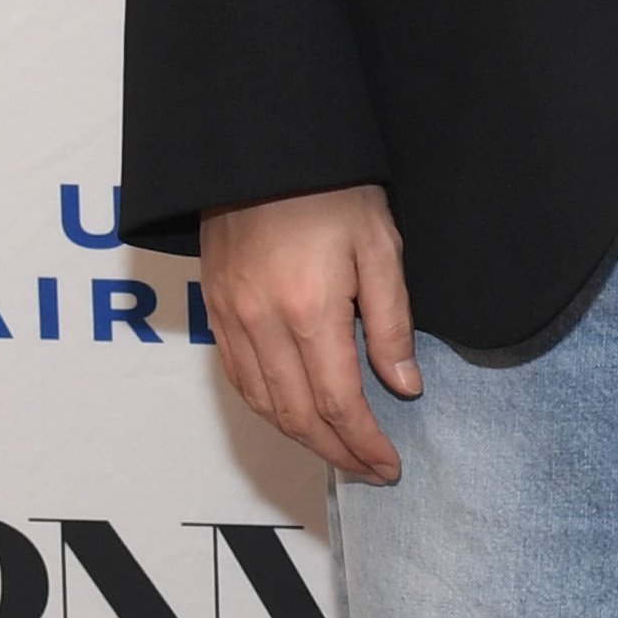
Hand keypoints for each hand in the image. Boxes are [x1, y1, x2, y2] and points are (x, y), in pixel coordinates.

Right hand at [197, 183, 418, 484]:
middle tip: (369, 470)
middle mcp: (262, 323)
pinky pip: (237, 376)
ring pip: (263, 403)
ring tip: (338, 451)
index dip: (364, 444)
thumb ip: (391, 323)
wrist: (263, 148)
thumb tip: (403, 386)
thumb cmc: (332, 191)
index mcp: (310, 311)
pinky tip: (292, 414)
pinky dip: (267, 406)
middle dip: (336, 452)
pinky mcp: (213, 306)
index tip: (388, 465)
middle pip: (298, 416)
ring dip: (301, 438)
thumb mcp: (381, 248)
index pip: (339, 404)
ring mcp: (231, 317)